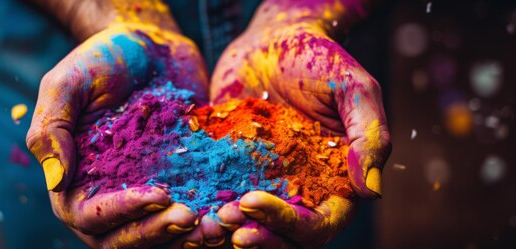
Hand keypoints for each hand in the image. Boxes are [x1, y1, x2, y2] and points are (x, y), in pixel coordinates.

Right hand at [26, 22, 208, 247]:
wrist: (152, 46)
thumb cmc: (103, 58)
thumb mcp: (68, 83)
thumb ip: (51, 129)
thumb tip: (55, 180)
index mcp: (76, 180)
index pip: (90, 216)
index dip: (121, 214)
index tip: (157, 195)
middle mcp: (109, 194)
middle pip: (123, 238)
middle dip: (155, 233)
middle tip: (190, 218)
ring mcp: (145, 191)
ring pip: (158, 236)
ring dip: (183, 239)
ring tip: (214, 227)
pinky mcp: (179, 183)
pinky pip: (190, 214)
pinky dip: (206, 222)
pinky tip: (229, 213)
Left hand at [210, 4, 390, 247]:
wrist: (270, 43)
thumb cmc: (318, 61)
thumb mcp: (352, 88)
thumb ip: (369, 135)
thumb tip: (370, 189)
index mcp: (333, 182)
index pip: (318, 224)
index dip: (288, 225)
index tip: (252, 202)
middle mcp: (298, 191)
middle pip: (281, 236)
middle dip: (255, 236)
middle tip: (224, 223)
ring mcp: (262, 184)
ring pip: (248, 226)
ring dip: (225, 232)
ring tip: (200, 223)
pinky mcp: (230, 173)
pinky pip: (217, 200)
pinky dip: (203, 210)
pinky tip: (183, 204)